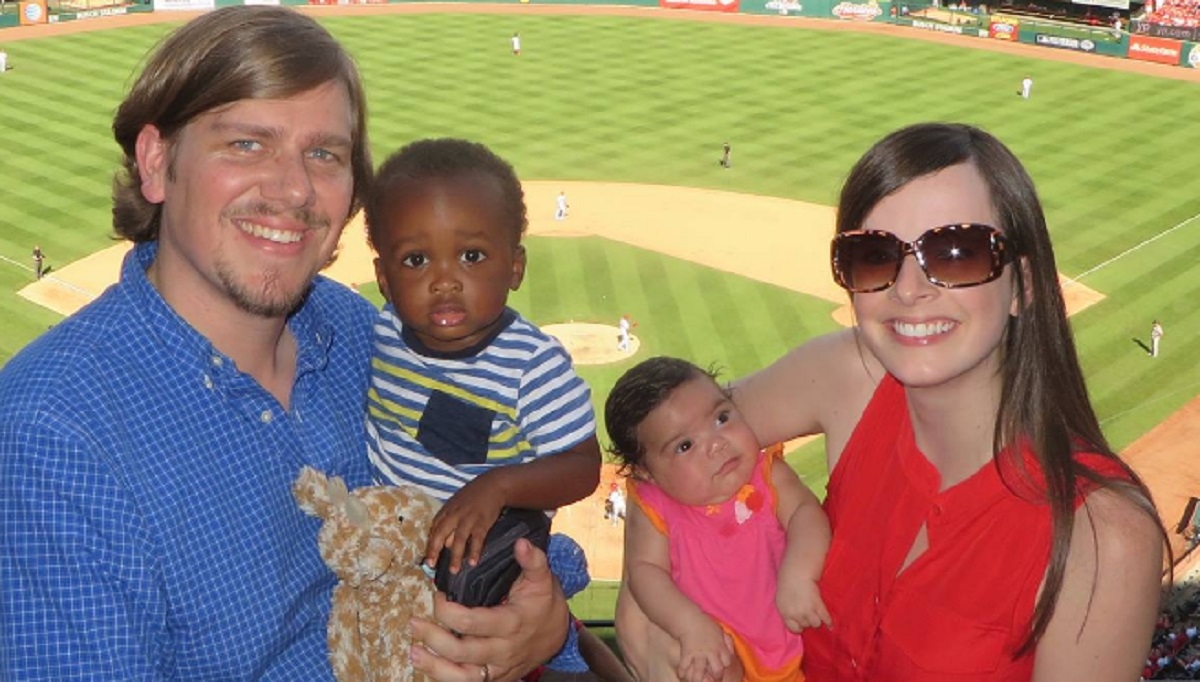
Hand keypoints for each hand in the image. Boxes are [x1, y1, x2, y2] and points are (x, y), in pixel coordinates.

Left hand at [411, 539, 568, 681]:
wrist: (557, 636)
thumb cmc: (544, 603)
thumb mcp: (543, 579)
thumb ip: (533, 560)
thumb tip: (521, 542)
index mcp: (511, 623)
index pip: (471, 622)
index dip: (447, 611)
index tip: (438, 596)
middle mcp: (503, 650)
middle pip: (462, 652)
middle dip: (433, 638)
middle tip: (413, 623)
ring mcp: (499, 668)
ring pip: (463, 677)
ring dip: (434, 667)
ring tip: (414, 653)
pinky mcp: (495, 678)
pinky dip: (446, 678)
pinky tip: (429, 667)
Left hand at [425, 475, 506, 572]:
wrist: (493, 485)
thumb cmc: (473, 496)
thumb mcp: (457, 504)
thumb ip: (449, 520)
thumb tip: (445, 543)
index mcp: (447, 510)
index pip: (434, 529)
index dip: (430, 544)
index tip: (426, 558)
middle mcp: (455, 515)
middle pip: (441, 534)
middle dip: (435, 550)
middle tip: (431, 565)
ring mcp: (468, 519)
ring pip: (458, 539)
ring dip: (455, 556)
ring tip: (454, 571)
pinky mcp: (482, 522)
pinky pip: (477, 539)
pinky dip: (474, 551)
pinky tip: (473, 562)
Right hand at [675, 616, 732, 681]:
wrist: (690, 621)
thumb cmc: (706, 626)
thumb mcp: (721, 632)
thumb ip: (728, 643)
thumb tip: (732, 653)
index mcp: (720, 648)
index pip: (727, 662)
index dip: (725, 667)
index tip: (721, 669)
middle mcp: (710, 653)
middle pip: (717, 671)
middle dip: (716, 677)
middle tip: (711, 678)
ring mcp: (698, 654)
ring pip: (700, 672)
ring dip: (698, 679)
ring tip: (697, 680)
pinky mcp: (686, 654)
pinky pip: (684, 667)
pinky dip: (683, 673)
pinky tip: (683, 675)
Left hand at [776, 577, 831, 632]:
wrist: (797, 573)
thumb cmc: (787, 585)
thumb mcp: (781, 600)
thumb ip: (788, 612)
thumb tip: (795, 621)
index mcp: (785, 613)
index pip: (794, 629)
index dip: (799, 626)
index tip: (801, 623)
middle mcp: (796, 614)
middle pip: (806, 625)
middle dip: (808, 620)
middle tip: (809, 613)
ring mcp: (808, 610)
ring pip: (816, 624)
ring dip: (817, 620)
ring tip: (817, 615)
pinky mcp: (818, 605)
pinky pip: (825, 618)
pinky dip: (829, 622)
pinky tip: (830, 626)